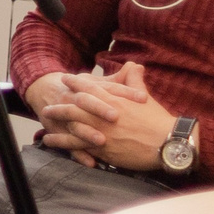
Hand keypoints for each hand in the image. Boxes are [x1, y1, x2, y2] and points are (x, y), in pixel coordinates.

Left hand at [35, 62, 175, 170]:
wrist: (168, 143)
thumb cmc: (159, 121)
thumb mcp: (145, 97)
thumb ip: (135, 80)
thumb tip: (134, 65)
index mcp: (114, 100)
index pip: (90, 88)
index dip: (76, 83)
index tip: (65, 78)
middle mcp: (103, 115)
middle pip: (75, 105)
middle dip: (61, 102)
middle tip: (48, 101)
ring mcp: (100, 131)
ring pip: (72, 124)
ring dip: (57, 120)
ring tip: (45, 117)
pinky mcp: (101, 148)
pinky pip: (75, 144)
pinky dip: (61, 141)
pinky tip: (49, 140)